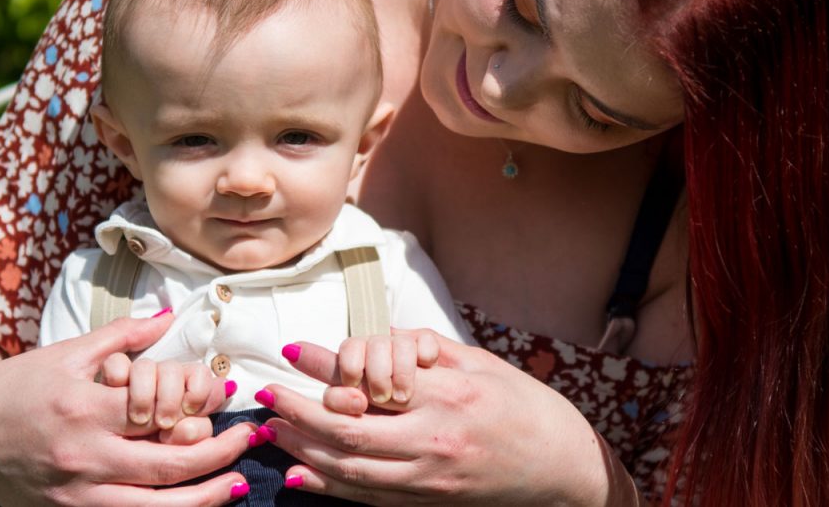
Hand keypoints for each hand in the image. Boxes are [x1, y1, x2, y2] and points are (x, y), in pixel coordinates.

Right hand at [0, 309, 255, 504]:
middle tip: (248, 440)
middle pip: (167, 468)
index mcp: (85, 409)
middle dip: (217, 457)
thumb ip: (123, 336)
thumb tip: (169, 315)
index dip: (203, 409)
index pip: (159, 415)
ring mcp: (74, 494)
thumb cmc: (16, 384)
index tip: (232, 399)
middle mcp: (82, 457)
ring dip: (201, 500)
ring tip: (235, 485)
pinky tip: (189, 505)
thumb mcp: (68, 351)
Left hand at [259, 329, 642, 505]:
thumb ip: (427, 351)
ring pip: (351, 468)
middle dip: (298, 411)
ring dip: (304, 449)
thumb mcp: (480, 364)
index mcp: (448, 395)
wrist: (563, 467)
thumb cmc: (525, 406)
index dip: (324, 366)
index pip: (370, 379)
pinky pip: (369, 498)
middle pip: (347, 430)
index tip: (292, 352)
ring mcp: (430, 478)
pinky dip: (330, 487)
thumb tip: (378, 338)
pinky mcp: (430, 502)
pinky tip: (301, 475)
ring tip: (273, 429)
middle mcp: (434, 439)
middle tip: (265, 394)